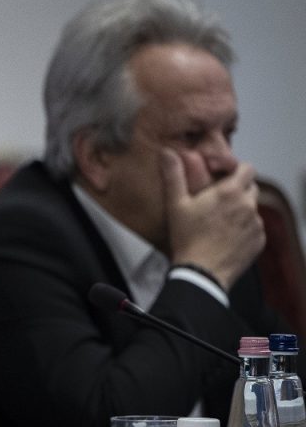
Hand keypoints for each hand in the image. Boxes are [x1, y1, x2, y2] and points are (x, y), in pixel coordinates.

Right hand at [163, 148, 263, 288]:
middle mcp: (248, 205)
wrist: (201, 272)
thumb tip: (167, 153)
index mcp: (230, 191)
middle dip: (238, 192)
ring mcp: (256, 224)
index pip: (247, 168)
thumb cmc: (187, 238)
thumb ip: (174, 176)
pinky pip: (255, 229)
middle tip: (218, 203)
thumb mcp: (176, 205)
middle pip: (251, 188)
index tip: (225, 178)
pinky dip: (244, 231)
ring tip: (220, 224)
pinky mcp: (259, 241)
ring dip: (241, 212)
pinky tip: (226, 238)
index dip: (237, 171)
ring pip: (252, 210)